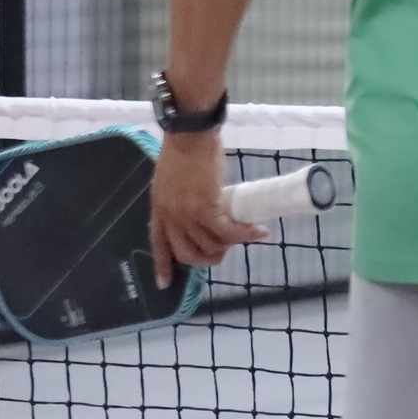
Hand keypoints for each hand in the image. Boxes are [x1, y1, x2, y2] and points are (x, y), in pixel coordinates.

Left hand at [149, 130, 266, 288]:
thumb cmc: (181, 151)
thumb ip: (177, 200)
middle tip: (222, 252)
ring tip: (246, 237)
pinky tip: (260, 232)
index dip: (163, 265)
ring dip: (229, 246)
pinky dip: (244, 235)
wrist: (190, 135)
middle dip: (206, 258)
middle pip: (186, 252)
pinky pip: (227, 231)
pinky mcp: (207, 207)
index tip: (164, 284)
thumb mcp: (169, 180)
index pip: (158, 244)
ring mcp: (187, 213)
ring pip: (209, 244)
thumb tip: (196, 212)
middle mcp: (170, 216)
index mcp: (158, 209)